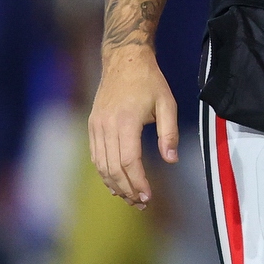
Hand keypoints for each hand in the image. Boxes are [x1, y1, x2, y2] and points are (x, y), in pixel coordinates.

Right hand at [87, 45, 179, 208]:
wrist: (124, 59)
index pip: (129, 161)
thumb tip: (171, 160)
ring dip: (115, 185)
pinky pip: (95, 155)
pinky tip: (114, 183)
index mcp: (126, 121)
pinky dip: (104, 172)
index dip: (138, 182)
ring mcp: (96, 126)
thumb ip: (170, 133)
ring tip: (129, 198)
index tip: (148, 196)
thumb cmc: (149, 81)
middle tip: (141, 203)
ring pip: (101, 165)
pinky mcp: (92, 125)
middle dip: (127, 189)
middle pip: (113, 168)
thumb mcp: (167, 102)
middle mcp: (107, 125)